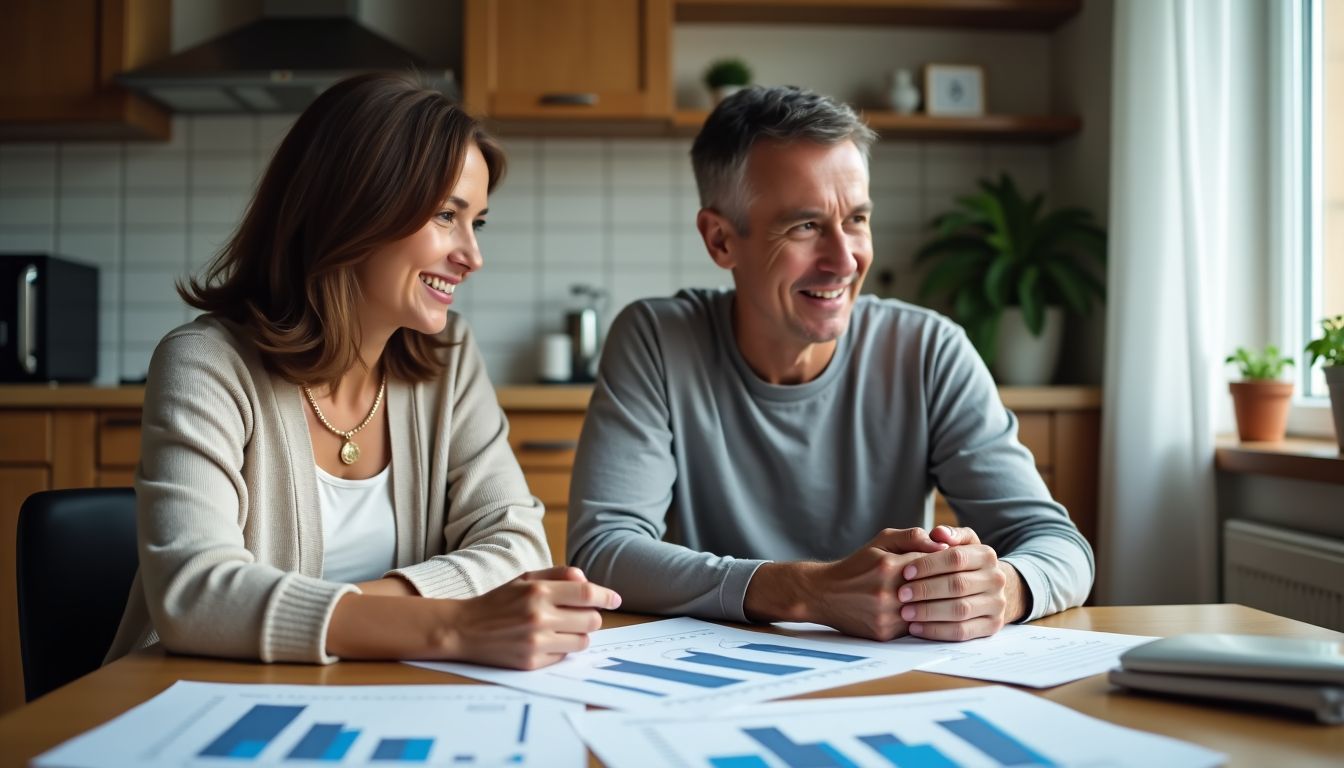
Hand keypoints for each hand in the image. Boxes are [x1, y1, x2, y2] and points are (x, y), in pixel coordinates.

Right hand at [441, 566, 621, 669]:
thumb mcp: (525, 578)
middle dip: (591, 617)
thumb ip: (558, 575)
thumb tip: (587, 581)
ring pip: (582, 641)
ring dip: (579, 635)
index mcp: (538, 591)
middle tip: (580, 616)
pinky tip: (544, 642)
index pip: (587, 594)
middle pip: (591, 620)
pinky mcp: (531, 662)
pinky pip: (563, 656)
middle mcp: (539, 616)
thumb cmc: (498, 602)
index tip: (615, 600)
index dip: (606, 597)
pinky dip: (560, 649)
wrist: (463, 629)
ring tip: (562, 629)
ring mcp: (536, 642)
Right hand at [744, 528, 946, 640]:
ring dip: (939, 605)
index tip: (960, 564)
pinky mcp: (884, 634)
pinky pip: (915, 627)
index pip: (933, 564)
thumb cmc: (857, 565)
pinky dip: (924, 620)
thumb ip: (912, 537)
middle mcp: (887, 592)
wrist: (824, 594)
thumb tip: (942, 544)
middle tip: (963, 582)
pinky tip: (931, 612)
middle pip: (933, 590)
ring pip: (927, 611)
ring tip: (951, 597)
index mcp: (888, 566)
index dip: (948, 564)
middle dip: (948, 585)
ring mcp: (885, 616)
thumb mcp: (881, 541)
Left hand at [897, 525, 1025, 640]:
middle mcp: (996, 579)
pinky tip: (915, 628)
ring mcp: (997, 604)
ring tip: (905, 612)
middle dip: (926, 590)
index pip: (956, 558)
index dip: (928, 565)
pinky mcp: (992, 626)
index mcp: (987, 555)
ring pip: (960, 610)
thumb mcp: (958, 544)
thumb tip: (938, 534)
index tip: (905, 571)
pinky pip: (962, 632)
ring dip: (928, 612)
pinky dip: (936, 631)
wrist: (986, 589)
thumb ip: (947, 535)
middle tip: (901, 594)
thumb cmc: (961, 564)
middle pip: (958, 585)